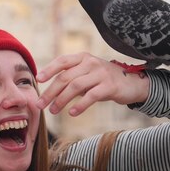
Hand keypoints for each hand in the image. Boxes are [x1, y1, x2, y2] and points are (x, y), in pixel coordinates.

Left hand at [35, 52, 149, 115]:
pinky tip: (71, 113)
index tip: (38, 80)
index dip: (49, 70)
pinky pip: (91, 96)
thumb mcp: (86, 74)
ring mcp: (101, 73)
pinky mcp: (110, 86)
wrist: (131, 84)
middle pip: (65, 77)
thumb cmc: (102, 80)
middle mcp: (91, 62)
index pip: (62, 61)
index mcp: (82, 57)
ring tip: (53, 111)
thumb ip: (70, 78)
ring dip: (61, 100)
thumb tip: (48, 92)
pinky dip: (79, 105)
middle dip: (50, 92)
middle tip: (40, 104)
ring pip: (75, 86)